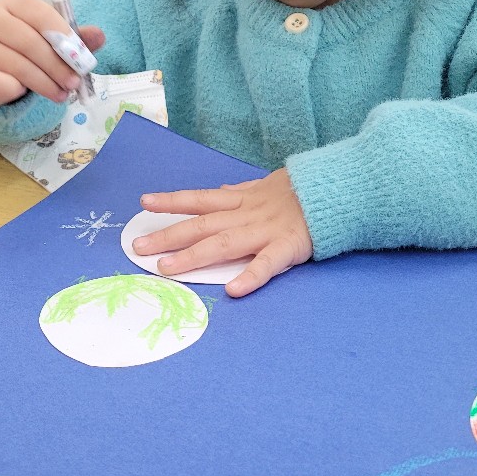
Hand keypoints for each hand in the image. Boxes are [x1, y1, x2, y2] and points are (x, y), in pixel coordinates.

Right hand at [0, 0, 105, 108]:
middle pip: (29, 41)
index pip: (38, 12)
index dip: (62, 33)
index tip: (80, 56)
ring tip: (60, 94)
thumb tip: (99, 36)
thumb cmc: (23, 52)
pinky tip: (25, 93)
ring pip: (18, 64)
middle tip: (74, 83)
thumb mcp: (51, 42)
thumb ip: (74, 39)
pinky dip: (19, 90)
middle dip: (57, 65)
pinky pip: (2, 82)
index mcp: (12, 3)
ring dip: (45, 83)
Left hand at [133, 169, 313, 297]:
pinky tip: (233, 290)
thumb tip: (219, 190)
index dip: (172, 200)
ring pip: (224, 243)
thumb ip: (241, 192)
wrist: (337, 191)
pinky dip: (250, 276)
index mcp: (243, 199)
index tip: (144, 202)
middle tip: (138, 248)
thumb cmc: (302, 191)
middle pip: (202, 225)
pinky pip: (267, 264)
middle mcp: (247, 214)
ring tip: (167, 268)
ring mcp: (265, 230)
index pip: (200, 198)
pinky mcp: (288, 247)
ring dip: (193, 256)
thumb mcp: (267, 185)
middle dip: (168, 236)